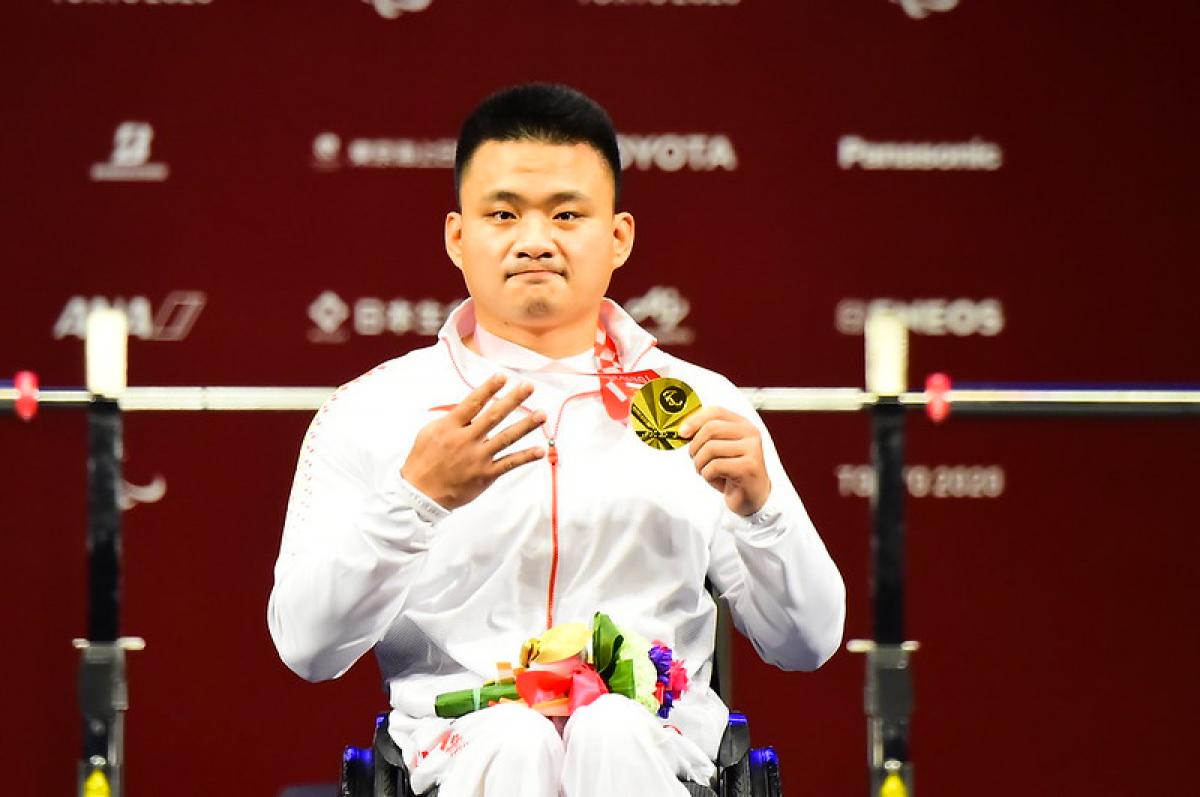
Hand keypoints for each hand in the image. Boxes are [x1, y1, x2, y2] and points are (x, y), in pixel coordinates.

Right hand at [401, 374, 545, 509]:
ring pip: (506, 437)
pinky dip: (525, 457)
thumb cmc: (424, 460)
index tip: (502, 376)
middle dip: (513, 399)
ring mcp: (477, 457)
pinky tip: (539, 450)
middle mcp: (466, 440)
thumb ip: (451, 419)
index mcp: (450, 426)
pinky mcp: (485, 474)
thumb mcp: (430, 432)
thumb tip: (469, 407)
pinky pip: (509, 463)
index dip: (489, 388)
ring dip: (526, 425)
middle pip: (494, 416)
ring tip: (542, 414)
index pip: (473, 403)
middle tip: (528, 387)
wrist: (420, 493)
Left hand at [679, 407, 770, 516]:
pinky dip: (708, 476)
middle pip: (711, 429)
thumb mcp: (719, 449)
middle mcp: (751, 433)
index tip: (682, 433)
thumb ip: (706, 435)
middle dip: (695, 446)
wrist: (752, 497)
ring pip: (710, 448)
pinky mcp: (749, 467)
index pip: (716, 412)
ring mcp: (752, 449)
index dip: (695, 420)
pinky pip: (715, 466)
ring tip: (706, 471)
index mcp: (743, 424)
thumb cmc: (732, 472)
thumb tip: (684, 429)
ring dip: (700, 464)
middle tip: (695, 459)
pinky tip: (716, 480)